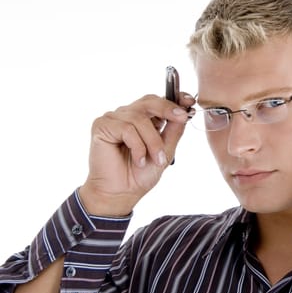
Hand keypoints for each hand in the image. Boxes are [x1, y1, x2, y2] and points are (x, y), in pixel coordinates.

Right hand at [79, 93, 194, 215]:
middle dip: (168, 109)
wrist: (122, 193)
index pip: (158, 101)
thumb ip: (174, 131)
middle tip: (182, 118)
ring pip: (140, 119)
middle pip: (149, 102)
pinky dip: (137, 146)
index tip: (189, 101)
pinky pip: (126, 129)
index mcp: (143, 119)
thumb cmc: (141, 174)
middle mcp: (128, 115)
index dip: (174, 99)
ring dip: (152, 141)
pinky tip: (138, 160)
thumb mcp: (165, 151)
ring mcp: (114, 119)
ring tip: (156, 159)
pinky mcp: (101, 126)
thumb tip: (184, 113)